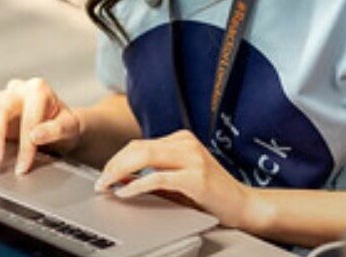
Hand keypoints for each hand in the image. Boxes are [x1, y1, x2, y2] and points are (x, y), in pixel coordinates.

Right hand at [0, 78, 83, 173]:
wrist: (60, 123)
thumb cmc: (65, 123)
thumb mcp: (69, 126)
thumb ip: (55, 129)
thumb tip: (35, 134)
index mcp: (38, 90)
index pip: (29, 119)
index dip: (25, 145)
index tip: (23, 166)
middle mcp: (18, 90)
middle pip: (2, 109)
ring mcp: (3, 98)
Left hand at [94, 130, 263, 229]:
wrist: (245, 206)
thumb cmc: (213, 196)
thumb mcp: (179, 180)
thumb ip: (153, 175)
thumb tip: (121, 178)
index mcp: (182, 140)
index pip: (140, 144)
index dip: (117, 159)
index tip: (104, 174)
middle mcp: (186, 143)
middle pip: (137, 147)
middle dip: (113, 164)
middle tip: (100, 182)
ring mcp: (192, 158)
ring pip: (143, 156)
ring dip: (119, 172)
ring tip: (107, 186)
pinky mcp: (195, 177)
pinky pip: (156, 177)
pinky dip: (136, 185)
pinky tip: (125, 193)